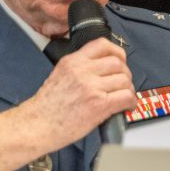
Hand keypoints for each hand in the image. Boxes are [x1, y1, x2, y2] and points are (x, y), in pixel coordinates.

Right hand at [0, 38, 135, 170]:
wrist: (38, 125)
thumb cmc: (48, 106)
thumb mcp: (60, 75)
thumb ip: (81, 68)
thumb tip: (104, 68)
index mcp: (73, 61)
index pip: (102, 45)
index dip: (117, 52)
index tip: (121, 60)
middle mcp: (82, 71)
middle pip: (117, 63)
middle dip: (125, 74)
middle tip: (123, 84)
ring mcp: (91, 87)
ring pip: (124, 80)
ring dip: (128, 89)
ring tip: (124, 97)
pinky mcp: (99, 104)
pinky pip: (126, 97)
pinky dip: (131, 102)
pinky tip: (127, 106)